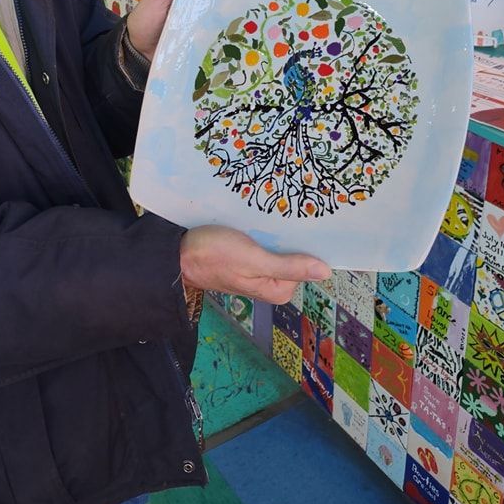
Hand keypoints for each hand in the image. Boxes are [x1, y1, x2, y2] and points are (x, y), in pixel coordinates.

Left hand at [126, 0, 273, 60]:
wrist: (137, 54)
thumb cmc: (147, 18)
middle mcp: (213, 0)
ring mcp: (217, 22)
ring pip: (244, 10)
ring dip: (264, 6)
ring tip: (289, 0)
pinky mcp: (217, 44)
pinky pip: (237, 37)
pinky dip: (252, 35)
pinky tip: (271, 35)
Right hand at [180, 225, 329, 304]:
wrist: (178, 254)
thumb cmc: (214, 256)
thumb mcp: (254, 260)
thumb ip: (288, 266)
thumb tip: (325, 272)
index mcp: (277, 289)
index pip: (306, 263)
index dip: (305, 243)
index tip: (305, 223)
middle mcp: (270, 283)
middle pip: (293, 255)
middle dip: (290, 237)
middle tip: (284, 214)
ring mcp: (257, 271)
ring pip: (277, 247)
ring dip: (275, 232)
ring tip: (268, 216)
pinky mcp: (245, 260)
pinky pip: (263, 244)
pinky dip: (263, 232)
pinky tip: (256, 222)